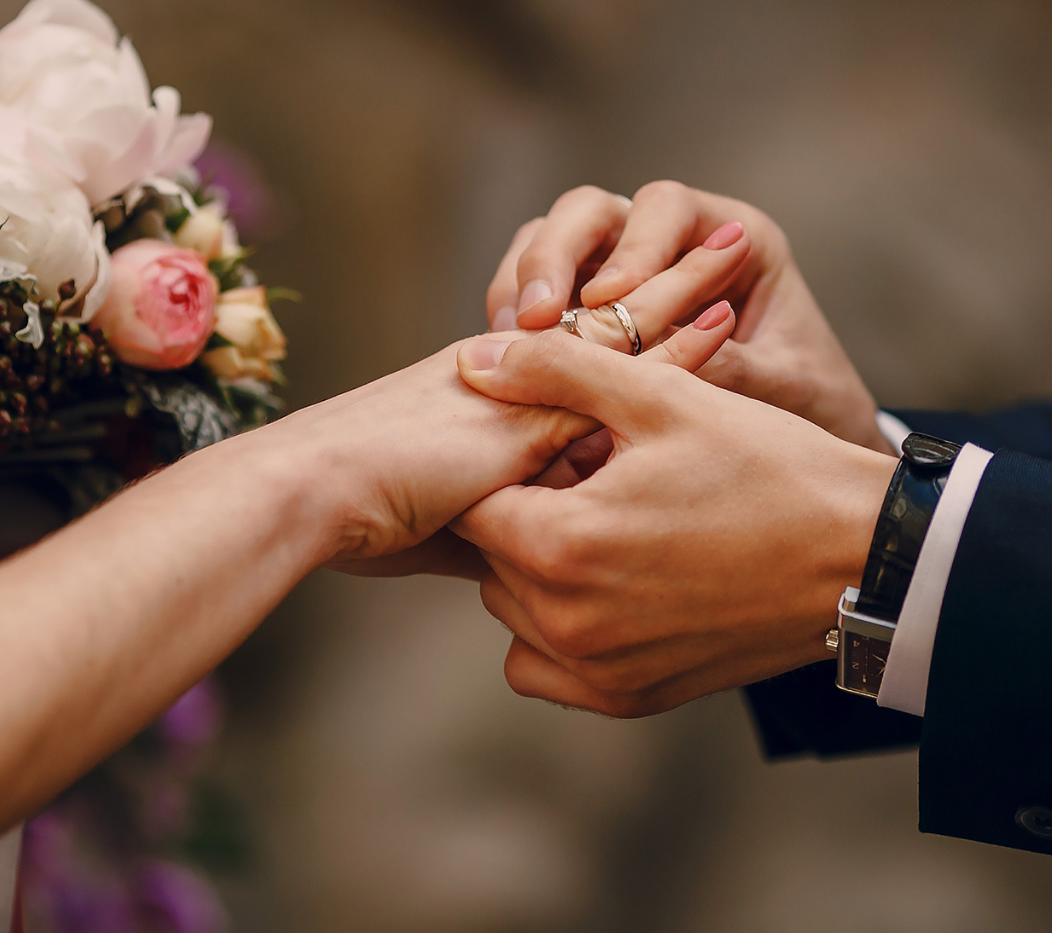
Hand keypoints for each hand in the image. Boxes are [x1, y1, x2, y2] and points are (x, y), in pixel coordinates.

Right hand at [316, 219, 755, 578]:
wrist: (315, 498)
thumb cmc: (361, 517)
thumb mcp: (452, 527)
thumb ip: (503, 528)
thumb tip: (533, 567)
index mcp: (492, 395)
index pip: (577, 352)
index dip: (631, 330)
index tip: (684, 307)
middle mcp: (513, 373)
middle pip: (605, 320)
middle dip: (664, 285)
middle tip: (726, 247)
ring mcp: (526, 380)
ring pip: (619, 324)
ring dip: (681, 289)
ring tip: (737, 249)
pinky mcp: (535, 399)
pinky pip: (619, 362)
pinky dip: (676, 344)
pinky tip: (724, 318)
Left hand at [450, 329, 898, 717]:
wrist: (862, 558)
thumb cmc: (770, 467)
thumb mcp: (662, 397)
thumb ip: (556, 372)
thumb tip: (474, 361)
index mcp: (561, 543)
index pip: (474, 502)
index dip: (513, 465)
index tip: (567, 447)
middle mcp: (566, 622)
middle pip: (490, 559)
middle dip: (527, 515)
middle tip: (599, 482)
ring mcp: (597, 670)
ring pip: (514, 612)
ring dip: (541, 572)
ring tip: (615, 528)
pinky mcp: (630, 698)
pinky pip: (547, 669)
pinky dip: (561, 632)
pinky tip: (617, 585)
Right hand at [486, 181, 895, 453]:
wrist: (802, 454)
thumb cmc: (810, 404)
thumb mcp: (786, 387)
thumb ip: (734, 368)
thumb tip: (663, 361)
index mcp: (732, 235)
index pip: (666, 208)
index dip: (633, 247)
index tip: (607, 301)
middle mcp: (670, 240)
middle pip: (591, 212)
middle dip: (554, 256)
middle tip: (535, 319)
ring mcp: (621, 269)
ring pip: (549, 242)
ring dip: (523, 285)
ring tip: (510, 342)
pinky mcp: (586, 310)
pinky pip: (536, 294)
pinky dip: (517, 322)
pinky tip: (511, 364)